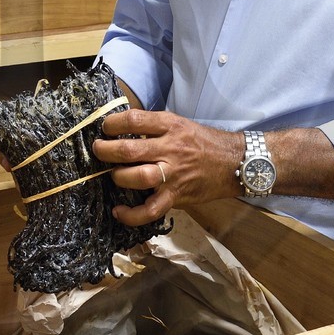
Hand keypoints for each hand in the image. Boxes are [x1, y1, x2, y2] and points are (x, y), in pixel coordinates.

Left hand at [94, 108, 245, 227]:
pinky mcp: (177, 195)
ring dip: (118, 177)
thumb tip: (122, 130)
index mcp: (170, 126)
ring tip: (111, 175)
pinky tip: (119, 211)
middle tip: (98, 150)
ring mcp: (174, 174)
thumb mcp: (180, 124)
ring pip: (138, 177)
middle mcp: (171, 149)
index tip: (105, 127)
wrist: (235, 162)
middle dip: (106, 151)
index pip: (134, 119)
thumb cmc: (203, 142)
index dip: (113, 123)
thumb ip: (154, 127)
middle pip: (130, 150)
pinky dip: (132, 215)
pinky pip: (151, 210)